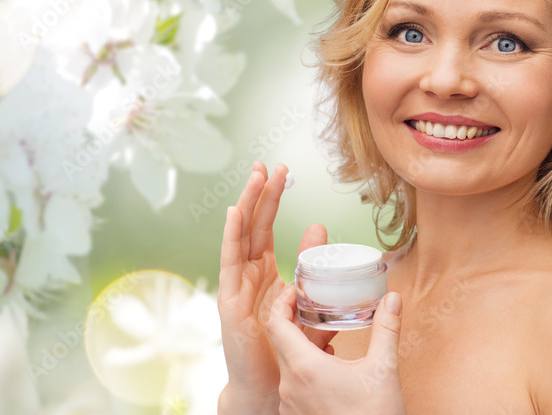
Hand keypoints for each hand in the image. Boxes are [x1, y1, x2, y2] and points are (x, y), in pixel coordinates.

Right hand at [217, 161, 337, 412]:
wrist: (270, 387)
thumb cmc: (286, 350)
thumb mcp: (308, 303)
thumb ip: (312, 272)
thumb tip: (322, 233)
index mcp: (263, 272)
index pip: (266, 226)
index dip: (273, 198)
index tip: (284, 172)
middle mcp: (247, 274)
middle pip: (252, 224)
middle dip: (261, 193)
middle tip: (270, 164)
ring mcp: (236, 285)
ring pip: (240, 236)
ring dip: (248, 205)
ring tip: (256, 176)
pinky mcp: (229, 301)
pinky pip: (229, 263)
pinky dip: (231, 236)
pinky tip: (234, 213)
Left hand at [266, 285, 407, 414]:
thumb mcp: (383, 370)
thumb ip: (386, 329)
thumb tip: (392, 299)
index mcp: (304, 368)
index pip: (276, 324)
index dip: (282, 302)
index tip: (296, 289)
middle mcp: (290, 386)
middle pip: (281, 342)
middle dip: (297, 321)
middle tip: (314, 304)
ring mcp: (292, 405)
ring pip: (289, 364)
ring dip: (304, 345)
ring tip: (328, 333)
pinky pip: (295, 384)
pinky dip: (307, 367)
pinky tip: (330, 364)